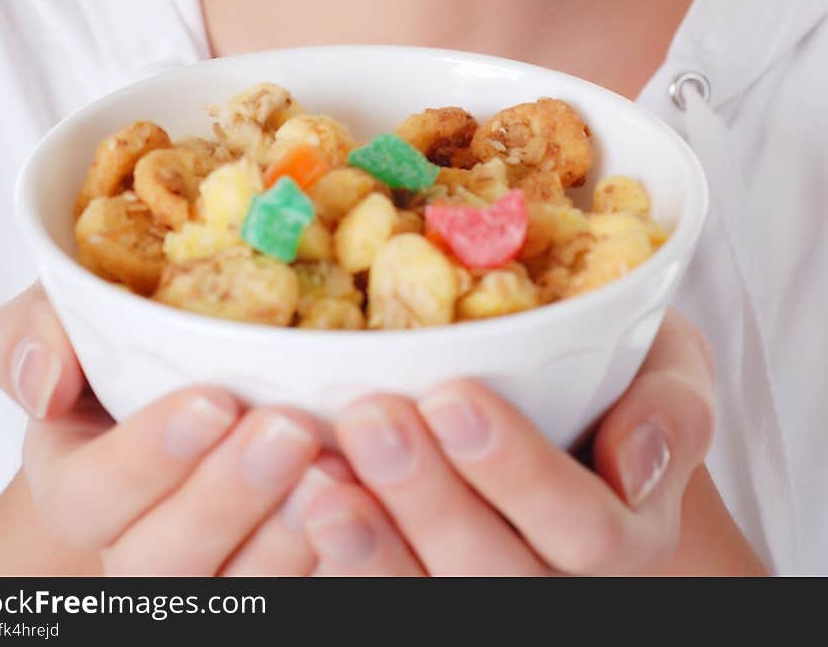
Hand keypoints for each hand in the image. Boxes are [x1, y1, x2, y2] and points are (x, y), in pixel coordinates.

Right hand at [0, 283, 352, 574]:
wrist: (212, 364)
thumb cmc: (128, 337)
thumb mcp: (69, 314)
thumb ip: (34, 332)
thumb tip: (47, 382)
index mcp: (80, 483)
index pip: (90, 497)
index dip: (148, 458)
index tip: (214, 399)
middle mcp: (141, 542)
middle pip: (165, 561)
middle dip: (227, 497)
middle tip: (289, 428)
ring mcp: (216, 566)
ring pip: (238, 589)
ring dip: (287, 538)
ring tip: (336, 469)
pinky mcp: (280, 572)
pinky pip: (305, 588)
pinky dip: (338, 554)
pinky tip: (372, 502)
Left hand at [301, 308, 715, 575]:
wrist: (579, 426)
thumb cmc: (618, 382)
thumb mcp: (670, 370)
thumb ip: (672, 407)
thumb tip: (634, 462)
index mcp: (630, 535)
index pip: (586, 529)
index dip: (518, 472)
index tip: (451, 396)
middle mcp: (564, 593)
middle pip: (499, 581)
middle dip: (431, 502)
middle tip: (372, 418)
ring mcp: (493, 609)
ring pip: (436, 611)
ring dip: (374, 555)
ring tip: (323, 484)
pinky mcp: (434, 603)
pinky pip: (385, 612)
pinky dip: (344, 576)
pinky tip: (308, 516)